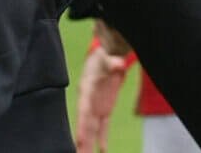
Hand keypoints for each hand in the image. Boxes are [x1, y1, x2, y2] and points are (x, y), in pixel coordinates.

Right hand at [73, 32, 128, 152]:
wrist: (106, 56)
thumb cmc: (103, 57)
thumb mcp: (107, 58)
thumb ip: (112, 63)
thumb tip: (119, 65)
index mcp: (86, 91)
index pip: (83, 111)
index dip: (81, 126)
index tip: (80, 140)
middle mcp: (89, 102)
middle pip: (85, 125)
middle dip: (82, 142)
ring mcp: (96, 107)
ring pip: (92, 130)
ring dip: (89, 144)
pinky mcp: (104, 109)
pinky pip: (103, 126)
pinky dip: (103, 138)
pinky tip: (102, 150)